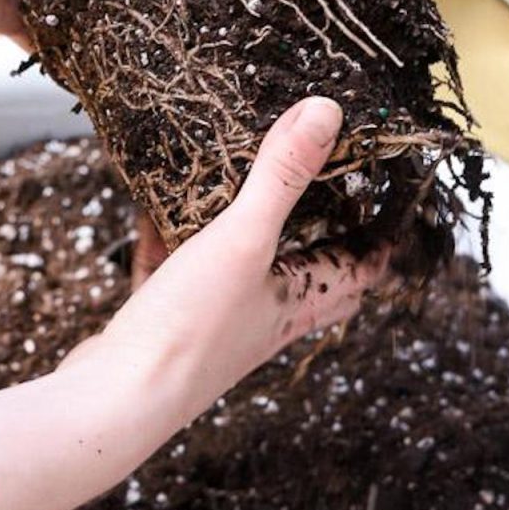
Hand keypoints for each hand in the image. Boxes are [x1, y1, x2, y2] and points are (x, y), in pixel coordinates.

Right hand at [0, 96, 388, 509]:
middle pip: (310, 277)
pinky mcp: (166, 324)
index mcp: (297, 300)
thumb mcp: (242, 239)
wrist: (118, 396)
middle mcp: (263, 316)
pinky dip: (170, 241)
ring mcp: (214, 323)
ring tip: (238, 192)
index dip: (380, 238)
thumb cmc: (191, 329)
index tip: (390, 202)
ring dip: (244, 236)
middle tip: (329, 197)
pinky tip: (149, 213)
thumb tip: (326, 113)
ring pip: (241, 273)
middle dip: (322, 239)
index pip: (360, 269)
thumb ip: (282, 175)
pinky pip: (175, 272)